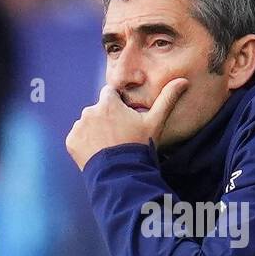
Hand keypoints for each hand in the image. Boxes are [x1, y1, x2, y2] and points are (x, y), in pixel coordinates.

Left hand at [66, 78, 188, 170]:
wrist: (122, 174)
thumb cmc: (140, 146)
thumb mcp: (156, 123)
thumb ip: (167, 99)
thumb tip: (183, 80)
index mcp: (108, 103)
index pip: (110, 93)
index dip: (119, 104)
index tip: (126, 118)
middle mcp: (90, 111)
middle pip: (99, 110)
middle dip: (108, 119)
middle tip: (121, 137)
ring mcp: (79, 126)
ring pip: (88, 124)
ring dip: (96, 131)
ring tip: (111, 148)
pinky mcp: (71, 141)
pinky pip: (78, 138)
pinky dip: (86, 144)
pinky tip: (100, 154)